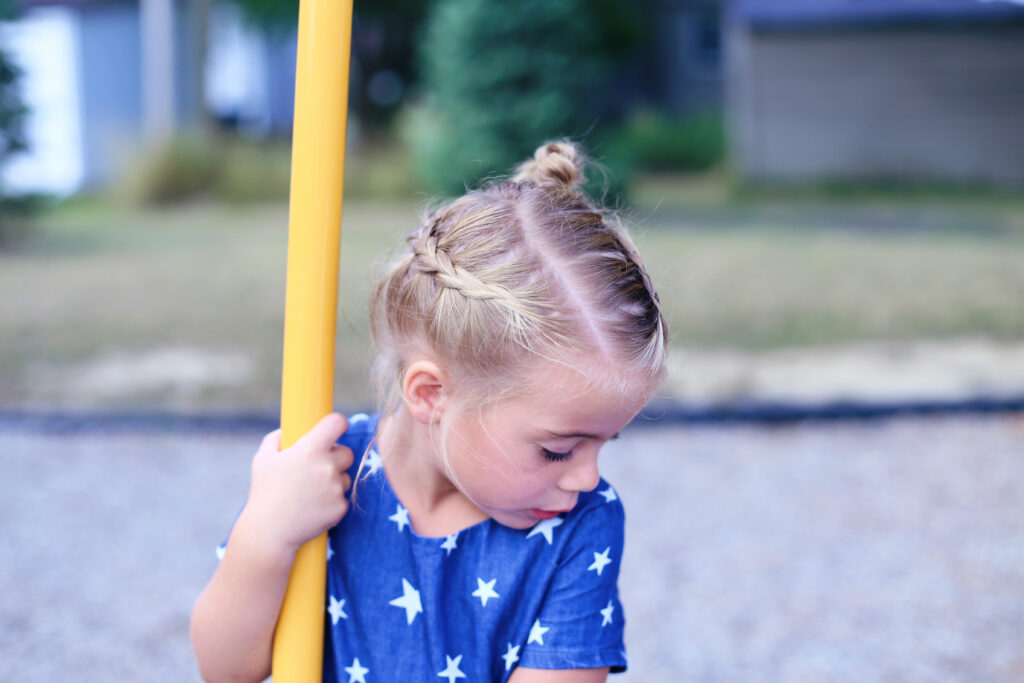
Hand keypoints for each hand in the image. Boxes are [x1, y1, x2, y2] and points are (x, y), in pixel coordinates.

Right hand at [239, 413, 353, 558]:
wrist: (269, 531)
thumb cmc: (264, 493)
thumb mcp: (262, 460)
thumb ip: (275, 439)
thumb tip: (287, 431)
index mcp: (310, 449)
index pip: (337, 423)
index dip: (337, 425)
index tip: (334, 430)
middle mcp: (327, 466)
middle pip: (347, 453)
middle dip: (335, 458)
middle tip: (317, 468)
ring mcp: (335, 488)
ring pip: (345, 477)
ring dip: (334, 481)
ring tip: (310, 492)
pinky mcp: (340, 508)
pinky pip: (342, 498)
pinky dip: (332, 502)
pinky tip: (313, 507)